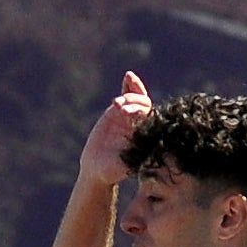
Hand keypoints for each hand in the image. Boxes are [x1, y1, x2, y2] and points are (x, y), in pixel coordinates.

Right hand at [79, 71, 152, 186]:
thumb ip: (133, 158)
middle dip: (133, 104)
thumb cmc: (112, 171)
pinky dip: (129, 86)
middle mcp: (140, 122)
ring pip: (136, 97)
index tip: (128, 113)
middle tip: (121, 110)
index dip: (141, 111)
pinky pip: (126, 95)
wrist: (98, 168)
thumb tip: (146, 151)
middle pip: (143, 104)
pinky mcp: (117, 111)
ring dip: (128, 96)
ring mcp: (129, 115)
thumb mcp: (123, 166)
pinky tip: (128, 76)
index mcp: (145, 132)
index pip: (149, 115)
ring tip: (117, 104)